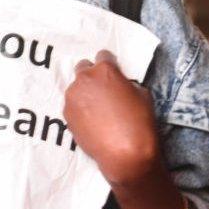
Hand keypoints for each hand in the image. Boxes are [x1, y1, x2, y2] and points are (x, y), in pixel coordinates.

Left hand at [63, 50, 159, 185]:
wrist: (124, 153)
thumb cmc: (139, 123)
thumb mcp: (142, 94)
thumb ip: (125, 83)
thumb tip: (119, 84)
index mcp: (105, 69)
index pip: (103, 55)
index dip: (109, 64)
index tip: (112, 72)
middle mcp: (84, 79)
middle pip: (83, 67)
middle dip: (92, 75)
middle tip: (102, 90)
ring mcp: (72, 96)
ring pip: (76, 88)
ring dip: (85, 93)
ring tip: (97, 110)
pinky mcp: (66, 114)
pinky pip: (72, 105)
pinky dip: (80, 109)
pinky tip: (90, 121)